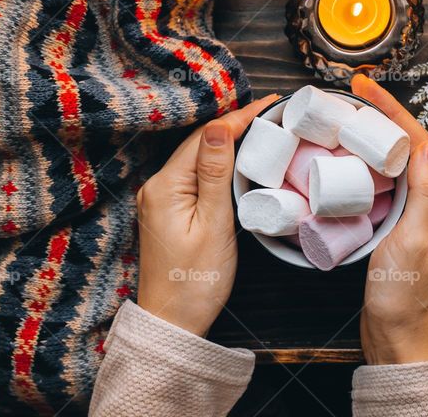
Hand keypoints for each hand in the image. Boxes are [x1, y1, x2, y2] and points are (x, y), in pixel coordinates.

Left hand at [135, 94, 278, 335]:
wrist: (173, 324)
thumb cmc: (195, 282)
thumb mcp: (214, 224)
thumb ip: (215, 173)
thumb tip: (219, 127)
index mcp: (165, 186)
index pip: (206, 137)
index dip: (238, 117)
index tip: (269, 103)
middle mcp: (156, 186)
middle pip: (199, 142)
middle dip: (234, 123)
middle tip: (271, 110)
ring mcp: (160, 198)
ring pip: (197, 156)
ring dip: (226, 139)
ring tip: (259, 125)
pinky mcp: (168, 210)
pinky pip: (194, 174)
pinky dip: (217, 160)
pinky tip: (236, 156)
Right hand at [351, 75, 427, 363]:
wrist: (396, 338)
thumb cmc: (405, 296)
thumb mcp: (415, 241)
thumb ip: (426, 194)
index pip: (418, 141)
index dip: (391, 110)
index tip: (364, 88)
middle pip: (406, 144)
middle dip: (381, 113)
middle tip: (351, 92)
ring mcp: (413, 214)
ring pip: (393, 160)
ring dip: (372, 133)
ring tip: (347, 114)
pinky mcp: (395, 224)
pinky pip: (381, 181)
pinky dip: (364, 161)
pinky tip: (348, 157)